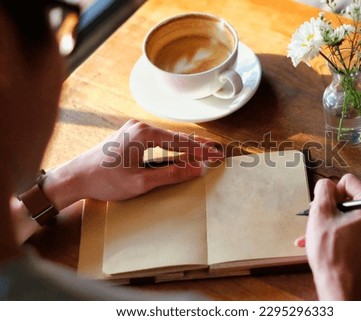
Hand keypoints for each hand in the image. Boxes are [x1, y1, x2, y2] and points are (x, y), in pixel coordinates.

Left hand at [45, 119, 223, 207]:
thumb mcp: (142, 182)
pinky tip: (181, 149)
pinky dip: (171, 146)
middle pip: (176, 136)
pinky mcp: (130, 135)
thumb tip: (197, 168)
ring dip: (185, 145)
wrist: (77, 176)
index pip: (181, 142)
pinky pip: (157, 139)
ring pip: (167, 137)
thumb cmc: (105, 180)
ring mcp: (134, 129)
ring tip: (204, 150)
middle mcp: (140, 126)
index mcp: (144, 134)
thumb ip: (172, 174)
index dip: (201, 150)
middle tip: (217, 150)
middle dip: (197, 145)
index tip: (217, 154)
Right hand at [298, 174, 360, 299]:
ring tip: (312, 231)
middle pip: (347, 197)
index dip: (331, 192)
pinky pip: (348, 226)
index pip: (348, 181)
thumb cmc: (331, 253)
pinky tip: (316, 239)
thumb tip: (326, 183)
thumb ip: (323, 190)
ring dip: (327, 219)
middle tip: (317, 219)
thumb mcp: (320, 213)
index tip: (324, 207)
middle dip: (329, 207)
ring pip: (345, 213)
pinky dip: (333, 229)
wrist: (338, 285)